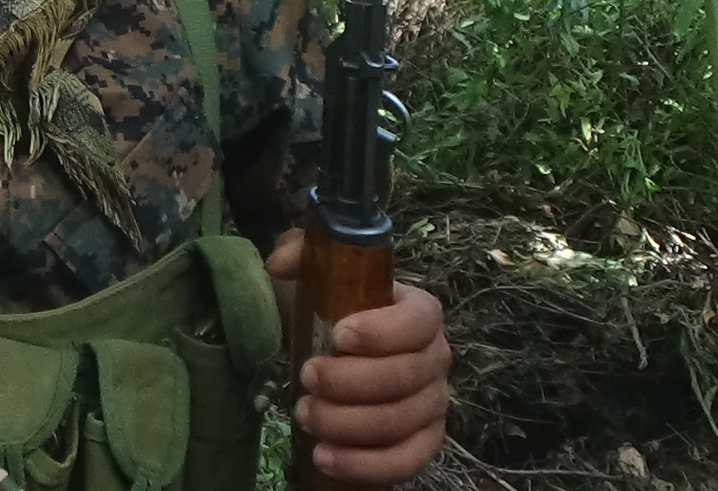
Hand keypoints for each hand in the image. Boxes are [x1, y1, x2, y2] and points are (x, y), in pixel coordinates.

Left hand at [266, 227, 450, 485]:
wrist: (324, 362)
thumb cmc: (321, 314)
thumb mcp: (307, 275)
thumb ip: (298, 254)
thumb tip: (282, 263)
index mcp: (418, 312)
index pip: (420, 319)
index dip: (384, 330)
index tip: (338, 336)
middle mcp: (435, 358)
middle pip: (406, 376)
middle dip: (350, 382)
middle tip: (306, 378)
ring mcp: (433, 404)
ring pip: (401, 421)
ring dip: (347, 423)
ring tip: (304, 414)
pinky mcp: (422, 444)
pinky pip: (406, 461)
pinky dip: (364, 464)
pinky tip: (323, 456)